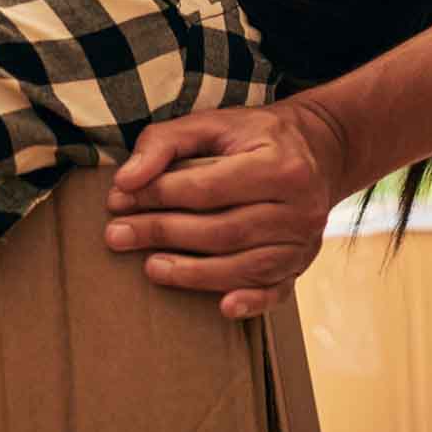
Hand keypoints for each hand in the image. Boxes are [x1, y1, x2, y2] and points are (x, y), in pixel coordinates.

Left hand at [102, 98, 349, 318]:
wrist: (315, 151)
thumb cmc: (252, 137)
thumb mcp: (211, 123)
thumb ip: (164, 143)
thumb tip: (125, 181)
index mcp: (279, 164)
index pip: (208, 187)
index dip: (159, 195)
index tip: (118, 199)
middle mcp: (300, 206)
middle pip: (223, 230)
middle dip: (163, 233)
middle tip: (117, 235)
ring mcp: (304, 241)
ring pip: (244, 265)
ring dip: (192, 272)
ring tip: (148, 267)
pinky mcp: (301, 264)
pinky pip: (276, 291)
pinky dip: (250, 302)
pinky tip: (223, 308)